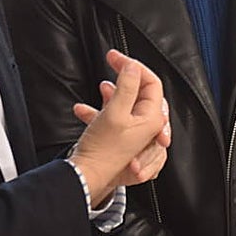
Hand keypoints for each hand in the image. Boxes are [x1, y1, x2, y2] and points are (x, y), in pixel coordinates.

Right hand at [70, 51, 169, 205]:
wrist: (85, 178)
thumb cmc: (102, 151)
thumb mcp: (115, 112)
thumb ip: (127, 86)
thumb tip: (133, 66)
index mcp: (152, 120)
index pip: (152, 83)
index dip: (134, 66)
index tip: (116, 58)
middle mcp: (147, 128)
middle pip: (141, 92)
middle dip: (125, 78)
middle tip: (112, 63)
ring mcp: (133, 135)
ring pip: (127, 104)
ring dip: (112, 94)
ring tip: (101, 88)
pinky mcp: (119, 141)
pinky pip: (113, 119)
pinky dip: (99, 111)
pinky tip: (83, 110)